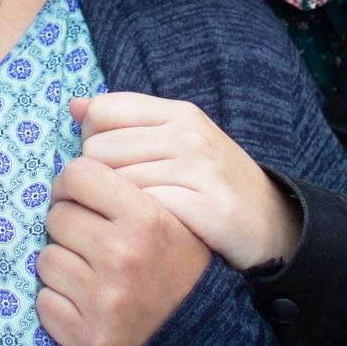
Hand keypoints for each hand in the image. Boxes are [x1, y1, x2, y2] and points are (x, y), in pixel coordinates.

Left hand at [35, 154, 210, 345]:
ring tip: (91, 269)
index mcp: (147, 217)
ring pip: (47, 258)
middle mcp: (125, 256)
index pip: (79, 174)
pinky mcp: (89, 337)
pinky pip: (45, 302)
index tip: (82, 195)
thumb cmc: (178, 261)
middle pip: (58, 215)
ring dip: (62, 263)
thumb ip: (128, 168)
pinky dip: (59, 301)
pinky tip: (86, 300)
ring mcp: (105, 300)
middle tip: (91, 237)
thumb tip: (74, 111)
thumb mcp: (170, 208)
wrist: (202, 332)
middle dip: (69, 224)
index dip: (74, 182)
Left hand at [70, 93, 298, 270]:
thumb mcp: (178, 141)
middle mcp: (189, 135)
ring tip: (115, 226)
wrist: (272, 224)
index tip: (102, 169)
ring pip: (116, 183)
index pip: (103, 112)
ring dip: (107, 210)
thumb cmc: (213, 183)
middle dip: (93, 183)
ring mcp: (199, 170)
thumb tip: (74, 106)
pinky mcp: (206, 207)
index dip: (90, 142)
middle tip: (104, 206)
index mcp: (179, 114)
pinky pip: (143, 210)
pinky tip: (137, 239)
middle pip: (100, 150)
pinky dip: (132, 228)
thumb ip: (128, 123)